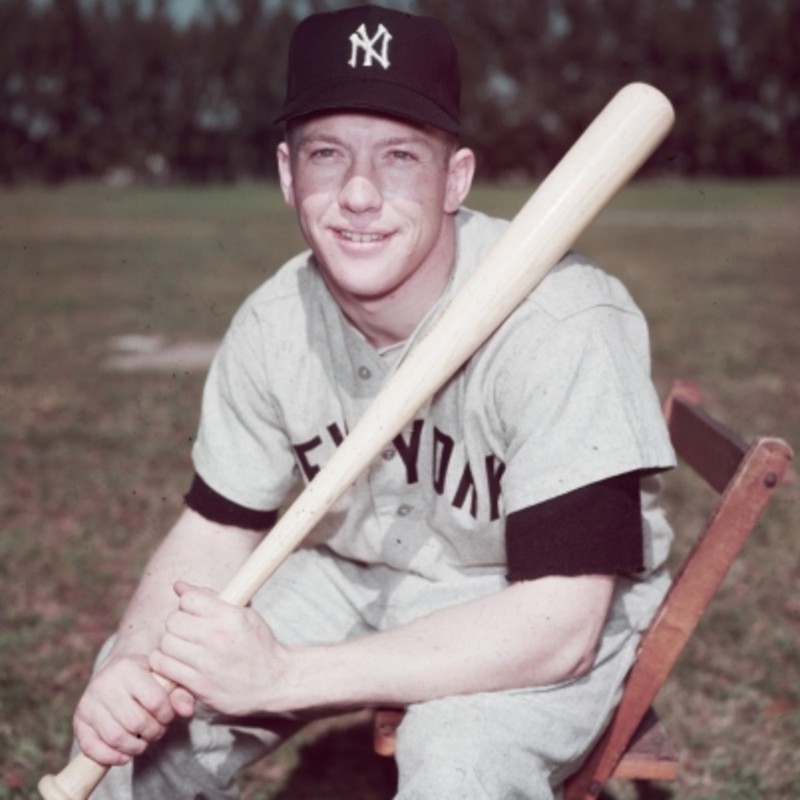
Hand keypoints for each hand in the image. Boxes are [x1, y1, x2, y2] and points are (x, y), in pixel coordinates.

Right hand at [73, 652, 183, 765]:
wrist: (117, 670)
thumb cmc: (147, 676)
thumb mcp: (166, 677)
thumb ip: (181, 693)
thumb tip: (187, 711)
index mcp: (130, 667)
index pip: (155, 701)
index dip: (167, 715)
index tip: (168, 716)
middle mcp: (106, 683)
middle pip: (136, 722)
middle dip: (153, 732)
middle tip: (157, 730)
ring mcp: (89, 701)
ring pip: (115, 737)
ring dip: (135, 747)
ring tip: (143, 742)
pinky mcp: (79, 719)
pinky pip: (91, 747)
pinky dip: (110, 757)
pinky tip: (124, 755)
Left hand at [149, 581, 287, 716]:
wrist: (276, 683)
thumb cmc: (260, 646)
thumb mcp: (244, 615)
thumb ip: (210, 598)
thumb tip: (179, 586)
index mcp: (230, 616)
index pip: (189, 599)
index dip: (188, 604)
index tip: (194, 612)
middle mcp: (217, 637)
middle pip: (173, 621)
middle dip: (178, 624)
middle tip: (188, 632)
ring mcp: (207, 662)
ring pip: (166, 643)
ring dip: (171, 645)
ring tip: (183, 649)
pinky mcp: (199, 685)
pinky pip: (164, 667)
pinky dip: (166, 664)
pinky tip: (178, 664)